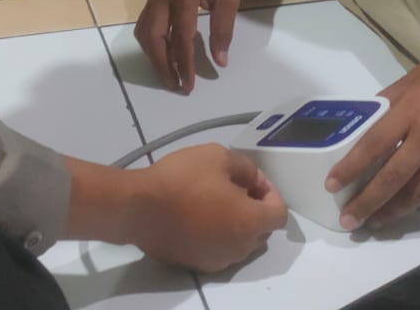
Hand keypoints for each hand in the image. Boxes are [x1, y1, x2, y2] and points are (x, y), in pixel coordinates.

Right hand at [131, 145, 286, 271]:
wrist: (140, 208)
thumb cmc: (182, 179)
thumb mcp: (219, 156)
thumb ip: (246, 168)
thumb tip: (253, 180)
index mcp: (251, 222)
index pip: (279, 213)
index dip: (271, 193)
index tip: (252, 179)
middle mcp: (241, 247)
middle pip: (262, 230)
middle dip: (255, 208)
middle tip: (234, 186)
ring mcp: (219, 259)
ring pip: (241, 241)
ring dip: (237, 222)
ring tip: (215, 200)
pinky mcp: (198, 263)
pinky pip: (220, 248)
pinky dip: (218, 234)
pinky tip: (198, 216)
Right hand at [136, 0, 240, 92]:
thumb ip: (223, 29)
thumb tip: (219, 61)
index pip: (180, 38)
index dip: (184, 64)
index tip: (189, 85)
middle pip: (154, 38)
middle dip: (162, 66)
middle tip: (175, 85)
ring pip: (144, 33)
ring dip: (153, 56)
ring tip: (168, 73)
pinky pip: (144, 24)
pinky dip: (150, 43)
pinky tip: (162, 53)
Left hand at [325, 43, 419, 230]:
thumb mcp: (414, 77)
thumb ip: (390, 100)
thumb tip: (369, 119)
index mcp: (411, 112)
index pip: (373, 145)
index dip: (351, 168)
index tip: (332, 185)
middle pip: (392, 179)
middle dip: (368, 203)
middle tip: (350, 220)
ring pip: (417, 193)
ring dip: (393, 211)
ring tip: (376, 222)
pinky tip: (409, 206)